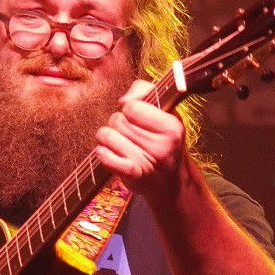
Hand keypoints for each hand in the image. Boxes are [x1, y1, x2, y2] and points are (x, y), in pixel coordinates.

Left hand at [95, 79, 186, 200]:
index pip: (132, 106)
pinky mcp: (132, 175)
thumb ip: (146, 92)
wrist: (171, 183)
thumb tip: (124, 100)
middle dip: (118, 125)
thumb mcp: (165, 113)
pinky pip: (106, 157)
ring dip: (108, 139)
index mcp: (172, 126)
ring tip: (121, 145)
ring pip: (107, 136)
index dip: (129, 110)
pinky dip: (102, 153)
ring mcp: (147, 161)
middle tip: (130, 135)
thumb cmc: (164, 143)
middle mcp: (162, 144)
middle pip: (117, 120)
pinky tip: (108, 154)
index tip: (137, 118)